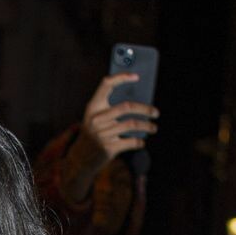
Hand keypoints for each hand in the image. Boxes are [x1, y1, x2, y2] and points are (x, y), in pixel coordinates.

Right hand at [58, 73, 158, 203]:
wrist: (80, 158)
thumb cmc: (93, 133)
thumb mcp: (95, 117)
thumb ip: (110, 107)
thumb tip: (139, 101)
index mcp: (93, 106)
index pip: (107, 84)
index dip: (121, 77)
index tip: (136, 76)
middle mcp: (96, 118)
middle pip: (126, 107)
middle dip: (145, 109)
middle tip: (156, 112)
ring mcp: (102, 134)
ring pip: (132, 124)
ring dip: (147, 126)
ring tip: (153, 128)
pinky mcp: (108, 148)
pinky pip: (130, 142)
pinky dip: (139, 142)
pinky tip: (142, 141)